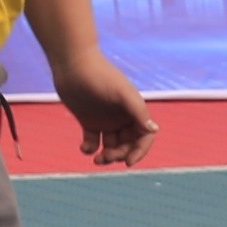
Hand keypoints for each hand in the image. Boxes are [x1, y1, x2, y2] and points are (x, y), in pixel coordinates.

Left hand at [51, 48, 157, 167]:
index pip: (144, 136)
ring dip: (107, 156)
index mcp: (133, 110)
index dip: (139, 151)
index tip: (128, 162)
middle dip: (120, 155)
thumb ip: (138, 110)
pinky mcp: (88, 121)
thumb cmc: (99, 75)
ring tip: (97, 159)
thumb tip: (154, 129)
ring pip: (111, 146)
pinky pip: (93, 142)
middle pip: (128, 145)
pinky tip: (84, 147)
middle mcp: (122, 117)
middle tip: (105, 157)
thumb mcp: (121, 93)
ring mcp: (105, 120)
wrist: (72, 64)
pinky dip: (90, 149)